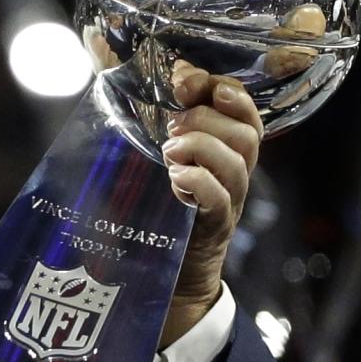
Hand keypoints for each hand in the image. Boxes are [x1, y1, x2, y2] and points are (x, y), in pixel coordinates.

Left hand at [158, 59, 263, 346]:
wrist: (168, 281)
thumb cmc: (157, 215)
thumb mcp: (155, 164)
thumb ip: (151, 129)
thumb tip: (114, 82)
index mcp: (223, 151)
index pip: (242, 109)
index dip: (219, 87)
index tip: (183, 80)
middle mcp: (234, 174)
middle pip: (246, 132)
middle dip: (207, 117)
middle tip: (173, 126)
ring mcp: (228, 202)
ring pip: (238, 161)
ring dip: (202, 146)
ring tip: (169, 151)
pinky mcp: (214, 230)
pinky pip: (221, 200)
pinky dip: (199, 182)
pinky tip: (176, 179)